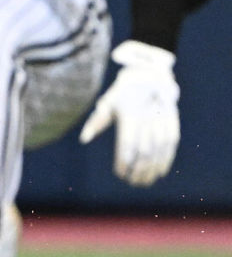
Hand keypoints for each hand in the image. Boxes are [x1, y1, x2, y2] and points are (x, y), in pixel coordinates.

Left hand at [79, 39, 179, 185]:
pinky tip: (159, 172)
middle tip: (132, 182)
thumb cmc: (123, 92)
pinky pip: (171, 144)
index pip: (127, 144)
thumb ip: (97, 121)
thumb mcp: (108, 103)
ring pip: (159, 150)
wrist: (150, 74)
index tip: (120, 173)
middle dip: (138, 169)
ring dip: (152, 168)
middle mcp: (147, 118)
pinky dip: (166, 160)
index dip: (124, 160)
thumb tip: (83, 139)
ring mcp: (161, 120)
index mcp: (129, 115)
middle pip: (144, 151)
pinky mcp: (172, 120)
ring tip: (144, 181)